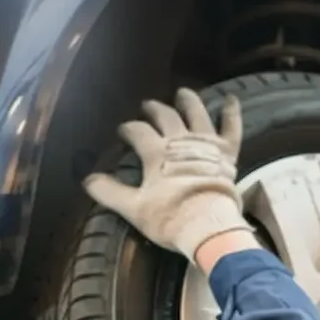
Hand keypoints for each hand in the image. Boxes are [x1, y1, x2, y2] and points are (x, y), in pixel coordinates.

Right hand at [84, 89, 249, 261]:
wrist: (209, 226)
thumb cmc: (170, 217)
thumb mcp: (134, 208)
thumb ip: (110, 192)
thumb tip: (88, 180)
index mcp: (156, 153)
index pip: (138, 132)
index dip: (129, 129)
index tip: (123, 130)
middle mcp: (180, 141)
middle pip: (165, 117)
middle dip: (155, 109)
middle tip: (148, 105)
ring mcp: (206, 144)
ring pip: (196, 114)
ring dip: (189, 102)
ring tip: (183, 92)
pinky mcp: (227, 152)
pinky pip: (231, 127)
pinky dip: (231, 112)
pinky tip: (232, 98)